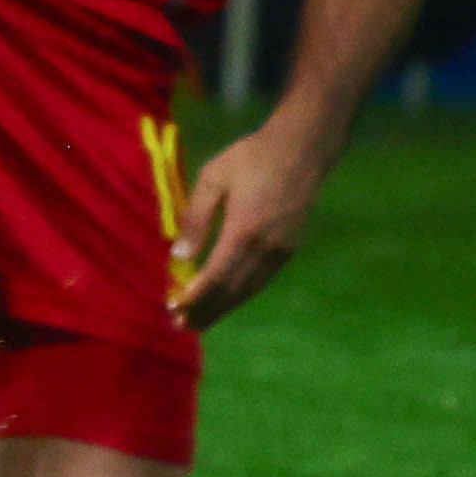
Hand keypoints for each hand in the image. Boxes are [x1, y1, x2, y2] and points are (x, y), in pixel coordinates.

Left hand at [169, 124, 328, 325]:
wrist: (300, 151)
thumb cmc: (249, 159)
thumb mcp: (212, 179)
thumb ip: (195, 218)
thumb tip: (178, 254)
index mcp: (245, 230)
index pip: (217, 273)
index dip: (196, 295)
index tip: (175, 308)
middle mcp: (267, 247)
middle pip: (233, 288)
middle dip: (206, 309)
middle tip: (180, 325)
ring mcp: (282, 250)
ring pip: (249, 288)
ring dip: (223, 307)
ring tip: (198, 322)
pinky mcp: (290, 249)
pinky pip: (261, 279)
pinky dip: (241, 294)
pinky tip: (225, 301)